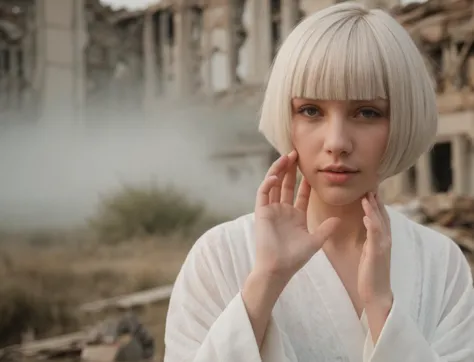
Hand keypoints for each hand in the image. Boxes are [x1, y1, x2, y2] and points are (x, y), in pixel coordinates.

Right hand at [253, 150, 339, 284]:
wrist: (278, 268)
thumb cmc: (295, 258)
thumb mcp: (315, 241)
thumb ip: (326, 229)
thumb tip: (339, 219)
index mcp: (296, 216)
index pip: (301, 194)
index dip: (305, 181)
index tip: (311, 169)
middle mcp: (283, 211)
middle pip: (286, 185)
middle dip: (290, 169)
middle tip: (296, 154)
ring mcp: (271, 210)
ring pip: (273, 184)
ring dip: (278, 170)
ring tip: (286, 157)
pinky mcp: (261, 212)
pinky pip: (263, 193)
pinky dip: (268, 183)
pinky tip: (275, 176)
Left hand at [358, 192, 392, 305]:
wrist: (376, 293)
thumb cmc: (371, 273)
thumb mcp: (370, 251)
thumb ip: (370, 237)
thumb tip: (366, 224)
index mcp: (383, 239)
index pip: (381, 216)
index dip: (377, 202)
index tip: (371, 188)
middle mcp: (386, 240)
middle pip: (382, 215)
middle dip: (377, 200)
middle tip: (371, 184)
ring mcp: (382, 246)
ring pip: (379, 223)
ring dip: (373, 209)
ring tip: (367, 196)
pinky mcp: (377, 254)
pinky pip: (375, 236)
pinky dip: (372, 225)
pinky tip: (366, 217)